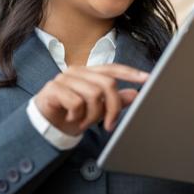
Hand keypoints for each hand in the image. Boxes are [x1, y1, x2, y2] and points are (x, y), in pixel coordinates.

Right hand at [34, 63, 148, 135]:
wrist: (45, 125)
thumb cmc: (72, 114)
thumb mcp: (97, 110)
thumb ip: (114, 100)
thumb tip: (135, 94)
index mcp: (88, 72)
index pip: (112, 68)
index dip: (130, 73)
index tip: (147, 79)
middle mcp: (77, 71)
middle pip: (107, 83)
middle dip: (113, 108)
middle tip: (110, 124)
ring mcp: (64, 79)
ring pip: (93, 95)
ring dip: (92, 115)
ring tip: (84, 122)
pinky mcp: (53, 89)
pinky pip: (76, 102)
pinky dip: (77, 116)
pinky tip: (71, 118)